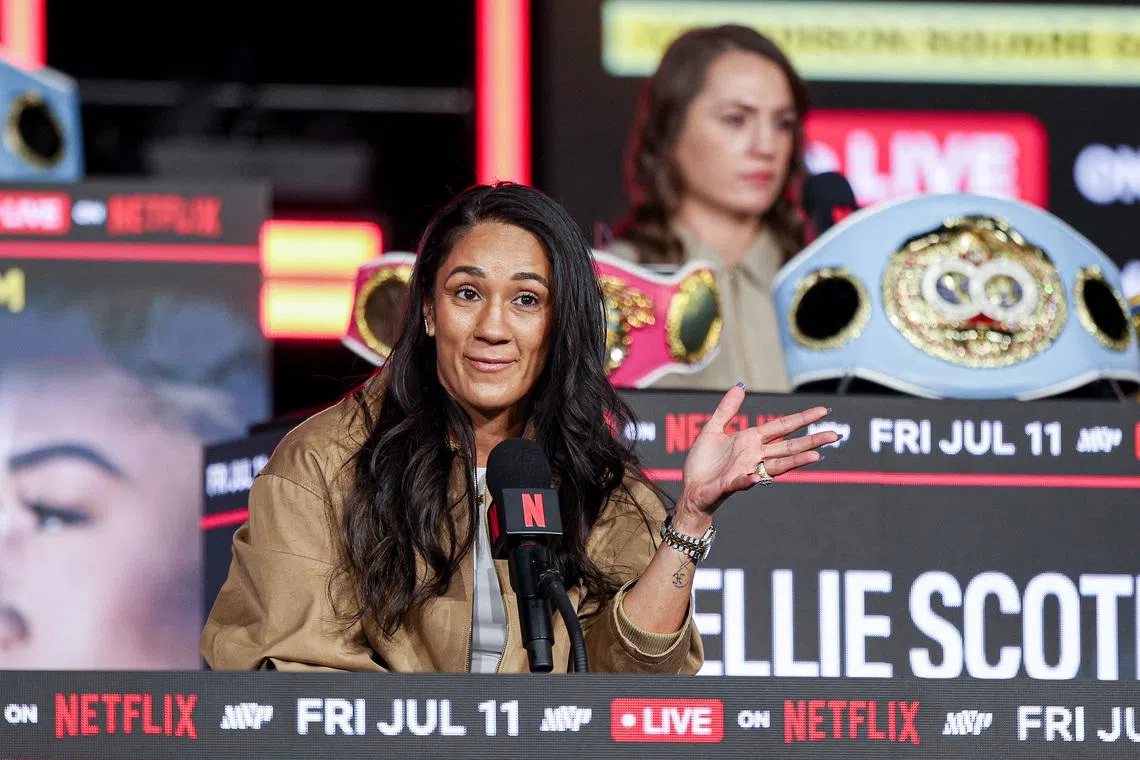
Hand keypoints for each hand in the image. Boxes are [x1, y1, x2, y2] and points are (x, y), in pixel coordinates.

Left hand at [675, 384, 837, 524]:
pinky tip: (754, 477)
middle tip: (834, 435)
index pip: (782, 427)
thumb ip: (726, 409)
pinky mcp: (730, 485)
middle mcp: (754, 456)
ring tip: (815, 457)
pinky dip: (747, 480)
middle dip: (811, 441)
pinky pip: (740, 482)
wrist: (691, 489)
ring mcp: (745, 471)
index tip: (822, 410)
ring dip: (794, 462)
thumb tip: (740, 386)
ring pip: (776, 466)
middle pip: (788, 447)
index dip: (801, 418)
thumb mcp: (712, 430)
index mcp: (750, 441)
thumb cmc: (702, 463)